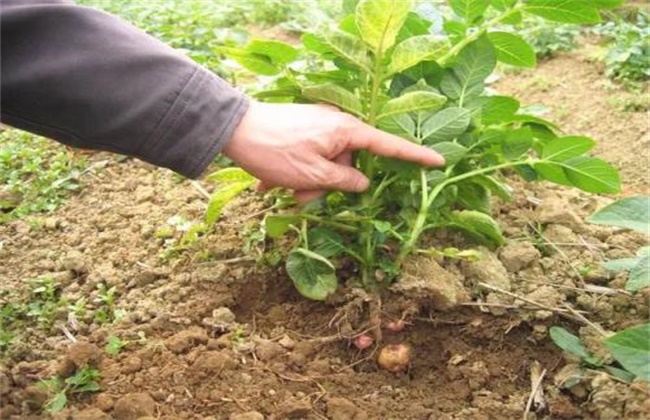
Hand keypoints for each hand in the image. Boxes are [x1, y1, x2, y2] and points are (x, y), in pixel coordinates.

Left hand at [224, 101, 444, 201]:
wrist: (233, 129)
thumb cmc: (275, 152)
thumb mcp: (313, 176)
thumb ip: (344, 183)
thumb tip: (362, 184)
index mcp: (346, 132)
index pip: (388, 146)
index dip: (414, 156)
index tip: (438, 160)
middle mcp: (336, 125)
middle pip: (349, 164)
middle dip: (327, 185)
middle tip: (300, 196)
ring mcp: (318, 126)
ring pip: (325, 164)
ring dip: (307, 183)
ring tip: (279, 189)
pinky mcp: (302, 129)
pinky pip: (309, 156)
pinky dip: (296, 172)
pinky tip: (271, 183)